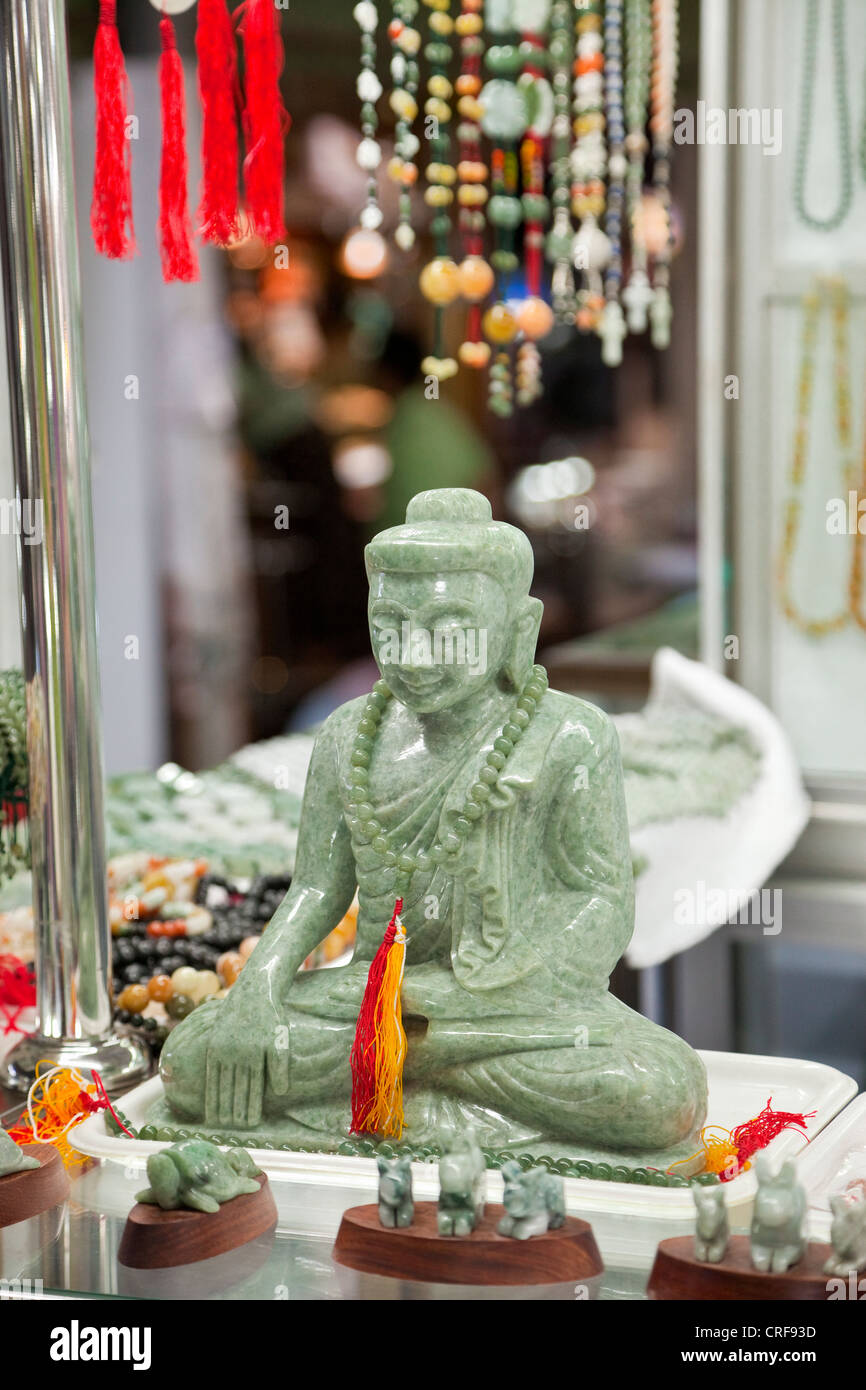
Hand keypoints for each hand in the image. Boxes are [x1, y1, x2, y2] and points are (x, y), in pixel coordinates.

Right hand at [204, 987, 289, 1127]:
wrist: (255, 990)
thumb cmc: (273, 1016)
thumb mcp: (281, 1038)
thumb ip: (279, 1064)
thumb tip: (280, 1091)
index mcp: (255, 1053)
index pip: (252, 1088)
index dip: (250, 1108)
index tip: (250, 1125)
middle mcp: (236, 1052)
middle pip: (234, 1089)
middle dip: (233, 1111)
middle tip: (232, 1130)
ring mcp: (223, 1048)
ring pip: (221, 1083)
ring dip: (219, 1105)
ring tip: (219, 1122)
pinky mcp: (213, 1043)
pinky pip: (210, 1071)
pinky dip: (210, 1088)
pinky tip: (209, 1100)